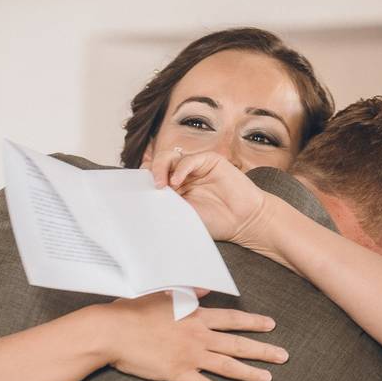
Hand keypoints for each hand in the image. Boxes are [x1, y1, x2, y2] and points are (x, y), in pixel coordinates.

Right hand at [99, 292, 288, 380]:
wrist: (113, 331)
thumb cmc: (133, 310)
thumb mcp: (162, 294)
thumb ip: (188, 292)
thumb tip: (205, 288)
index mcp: (196, 315)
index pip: (232, 319)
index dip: (254, 322)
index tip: (272, 325)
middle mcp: (198, 335)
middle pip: (237, 344)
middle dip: (263, 350)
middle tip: (283, 356)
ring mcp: (190, 356)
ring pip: (228, 366)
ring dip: (250, 373)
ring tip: (268, 378)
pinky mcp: (178, 374)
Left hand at [148, 148, 269, 246]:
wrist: (244, 221)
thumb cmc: (216, 223)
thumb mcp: (184, 215)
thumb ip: (167, 204)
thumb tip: (142, 200)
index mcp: (175, 189)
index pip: (153, 178)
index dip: (144, 181)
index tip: (137, 191)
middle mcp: (183, 176)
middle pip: (158, 165)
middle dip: (151, 173)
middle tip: (152, 187)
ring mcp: (196, 167)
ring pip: (170, 157)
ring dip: (161, 168)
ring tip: (161, 184)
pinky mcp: (210, 160)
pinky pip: (190, 159)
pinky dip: (181, 168)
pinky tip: (177, 181)